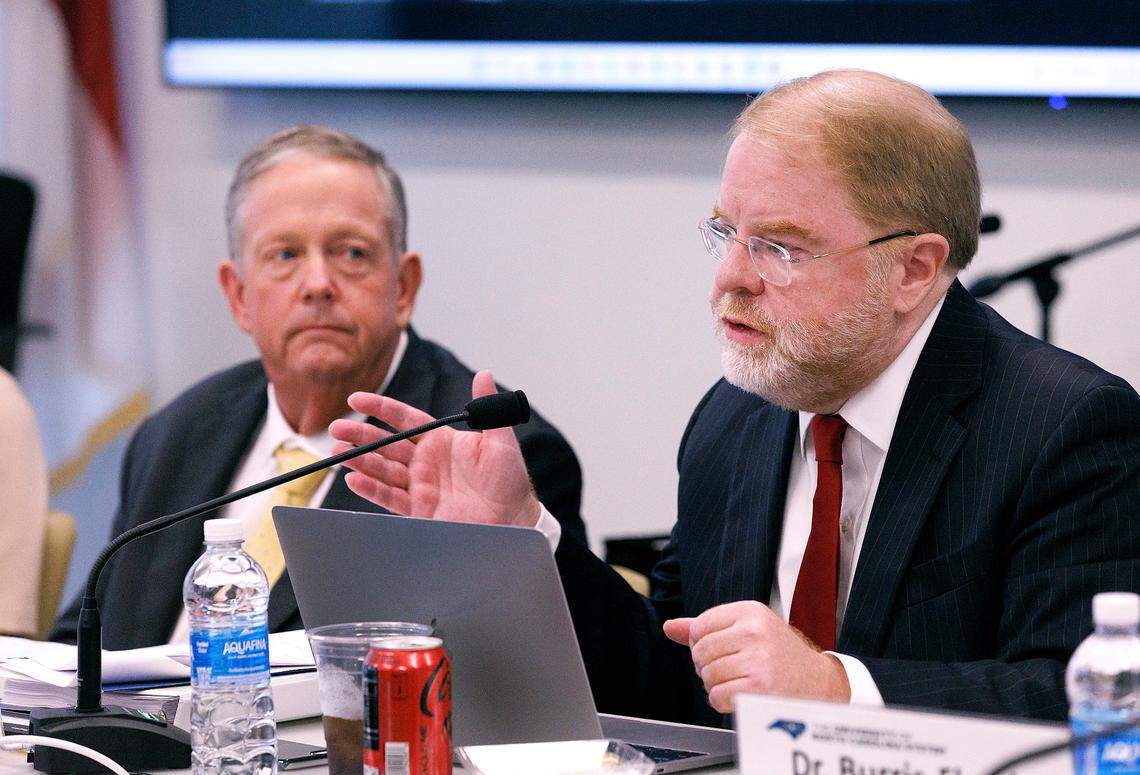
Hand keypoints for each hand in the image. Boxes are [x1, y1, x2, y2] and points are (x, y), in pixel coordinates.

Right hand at [328, 370, 541, 527]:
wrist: (512, 520)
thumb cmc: (510, 481)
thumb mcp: (501, 442)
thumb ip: (488, 410)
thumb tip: (484, 375)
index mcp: (441, 441)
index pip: (404, 419)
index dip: (380, 408)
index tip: (356, 399)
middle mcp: (426, 462)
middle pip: (386, 444)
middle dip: (360, 435)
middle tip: (336, 427)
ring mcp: (420, 486)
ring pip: (383, 470)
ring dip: (360, 461)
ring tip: (337, 453)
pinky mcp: (419, 510)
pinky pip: (389, 498)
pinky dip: (371, 489)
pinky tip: (354, 480)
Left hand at [663, 601, 850, 712]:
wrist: (818, 681)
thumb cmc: (778, 655)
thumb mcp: (747, 629)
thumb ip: (706, 627)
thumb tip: (669, 627)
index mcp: (750, 611)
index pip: (700, 626)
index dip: (702, 644)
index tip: (721, 651)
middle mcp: (754, 631)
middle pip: (700, 652)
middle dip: (707, 666)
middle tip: (729, 670)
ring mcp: (758, 658)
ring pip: (707, 675)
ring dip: (715, 685)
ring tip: (736, 682)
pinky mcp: (760, 686)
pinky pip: (717, 696)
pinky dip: (721, 701)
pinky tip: (738, 695)